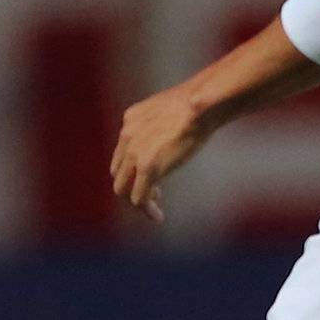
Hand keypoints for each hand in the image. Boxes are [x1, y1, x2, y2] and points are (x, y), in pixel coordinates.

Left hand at [109, 84, 213, 223]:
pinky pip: (138, 197)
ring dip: (137, 201)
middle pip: (119, 172)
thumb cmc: (200, 102)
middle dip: (132, 186)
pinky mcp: (147, 167)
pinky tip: (157, 216)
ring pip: (123, 188)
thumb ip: (167, 121)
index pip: (123, 152)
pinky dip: (146, 210)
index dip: (134, 169)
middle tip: (154, 194)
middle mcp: (126, 136)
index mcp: (131, 120)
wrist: (201, 102)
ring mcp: (134, 153)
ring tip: (154, 209)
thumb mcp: (174, 108)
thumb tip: (179, 127)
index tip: (152, 175)